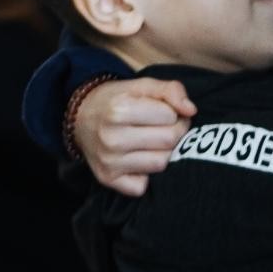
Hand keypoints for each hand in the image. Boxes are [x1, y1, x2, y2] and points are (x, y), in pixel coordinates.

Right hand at [76, 78, 195, 196]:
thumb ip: (171, 90)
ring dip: (163, 153)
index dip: (174, 113)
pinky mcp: (108, 179)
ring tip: (153, 142)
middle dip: (174, 132)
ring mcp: (109, 161)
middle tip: (165, 127)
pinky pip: (143, 186)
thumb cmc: (117, 100)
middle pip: (169, 141)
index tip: (166, 112)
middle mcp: (111, 138)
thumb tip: (191, 110)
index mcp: (119, 110)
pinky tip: (139, 159)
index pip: (171, 116)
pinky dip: (146, 175)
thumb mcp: (142, 86)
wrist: (81, 117)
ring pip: (161, 164)